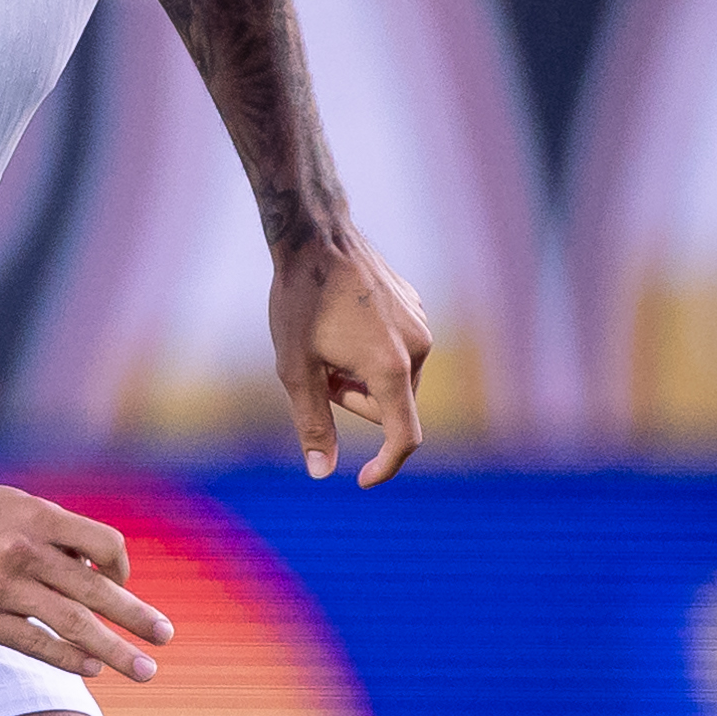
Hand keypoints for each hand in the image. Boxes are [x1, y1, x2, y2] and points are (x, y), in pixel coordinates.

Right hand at [0, 486, 173, 682]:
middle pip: (96, 589)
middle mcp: (23, 550)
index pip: (104, 543)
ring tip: (144, 670)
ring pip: (72, 624)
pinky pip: (35, 644)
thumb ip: (53, 531)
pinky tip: (91, 669)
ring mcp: (1, 587)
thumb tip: (98, 565)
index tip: (122, 584)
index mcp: (36, 517)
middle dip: (136, 617)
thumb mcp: (9, 505)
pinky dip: (68, 658)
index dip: (122, 567)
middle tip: (166, 637)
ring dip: (115, 650)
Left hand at [270, 228, 430, 486]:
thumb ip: (313, 423)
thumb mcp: (295, 370)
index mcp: (391, 367)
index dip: (386, 465)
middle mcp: (418, 347)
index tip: (362, 479)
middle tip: (319, 374)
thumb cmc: (299, 302)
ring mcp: (421, 323)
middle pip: (392, 406)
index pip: (405, 437)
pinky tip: (343, 324)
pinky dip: (373, 353)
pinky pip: (398, 349)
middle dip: (355, 403)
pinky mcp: (416, 306)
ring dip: (363, 378)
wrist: (315, 236)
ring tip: (328, 345)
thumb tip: (323, 472)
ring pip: (395, 378)